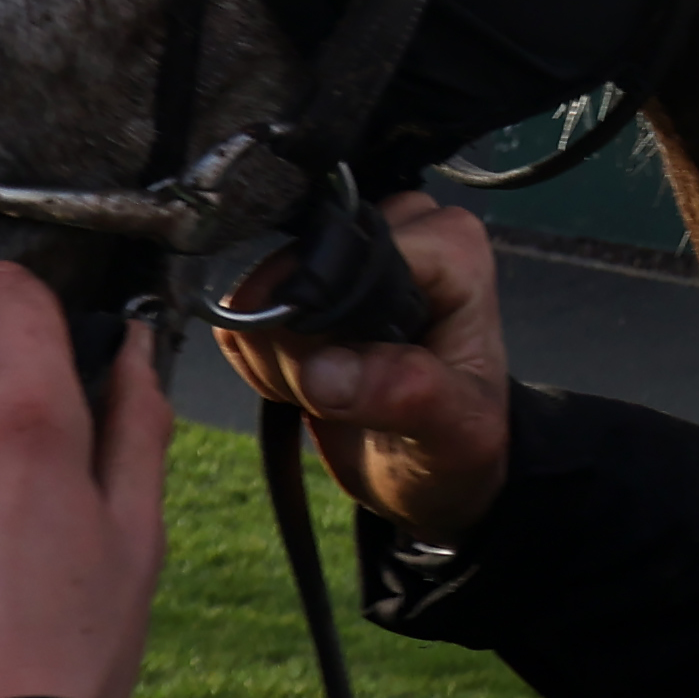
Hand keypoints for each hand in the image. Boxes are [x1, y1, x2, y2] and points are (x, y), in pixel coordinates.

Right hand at [213, 195, 513, 542]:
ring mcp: (344, 249)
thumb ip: (405, 392)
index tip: (343, 383)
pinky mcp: (302, 278)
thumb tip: (322, 371)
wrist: (427, 468)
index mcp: (449, 244)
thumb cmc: (456, 440)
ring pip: (258, 293)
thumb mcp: (455, 429)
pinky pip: (241, 313)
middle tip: (338, 397)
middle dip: (298, 349)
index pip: (352, 256)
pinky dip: (260, 362)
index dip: (328, 323)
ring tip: (327, 394)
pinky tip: (302, 384)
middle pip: (295, 270)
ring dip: (277, 361)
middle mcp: (396, 229)